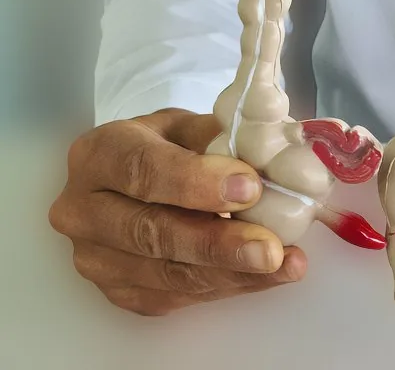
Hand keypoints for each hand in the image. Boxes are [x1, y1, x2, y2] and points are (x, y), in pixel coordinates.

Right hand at [49, 109, 306, 315]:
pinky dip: (228, 286)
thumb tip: (273, 161)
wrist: (143, 177)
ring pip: (164, 274)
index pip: (142, 170)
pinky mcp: (118, 291)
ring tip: (283, 264)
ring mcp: (95, 257)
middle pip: (150, 233)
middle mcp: (83, 209)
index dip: (196, 182)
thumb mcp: (192, 126)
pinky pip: (174, 296)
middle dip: (216, 244)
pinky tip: (268, 276)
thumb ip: (223, 139)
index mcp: (100, 154)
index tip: (249, 188)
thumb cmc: (173, 145)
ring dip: (231, 273)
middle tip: (269, 248)